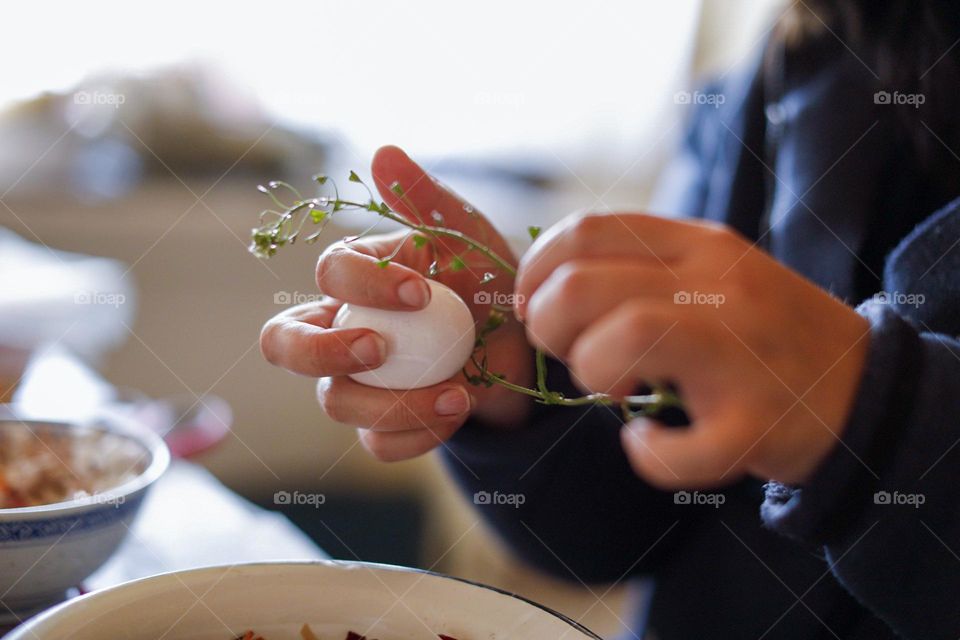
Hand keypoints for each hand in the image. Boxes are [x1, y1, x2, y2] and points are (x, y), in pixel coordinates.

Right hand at [260, 146, 532, 460]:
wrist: (527, 347)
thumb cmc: (487, 284)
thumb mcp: (467, 237)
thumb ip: (425, 200)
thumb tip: (384, 152)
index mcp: (356, 280)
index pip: (328, 276)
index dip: (363, 284)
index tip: (421, 291)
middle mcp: (342, 329)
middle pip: (284, 344)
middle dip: (321, 350)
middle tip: (377, 350)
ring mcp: (359, 382)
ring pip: (334, 401)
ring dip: (391, 403)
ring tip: (457, 393)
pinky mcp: (385, 425)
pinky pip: (375, 444)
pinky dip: (415, 435)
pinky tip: (457, 412)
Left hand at [515, 212, 870, 486]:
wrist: (862, 386)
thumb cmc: (760, 332)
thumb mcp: (708, 273)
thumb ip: (637, 268)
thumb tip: (541, 287)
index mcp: (698, 245)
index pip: (585, 231)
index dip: (536, 273)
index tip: (535, 307)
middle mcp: (718, 286)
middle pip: (582, 286)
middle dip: (550, 329)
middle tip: (573, 354)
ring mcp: (740, 352)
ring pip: (621, 341)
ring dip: (593, 375)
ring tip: (615, 391)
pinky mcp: (756, 422)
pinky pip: (674, 447)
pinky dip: (647, 454)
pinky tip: (650, 444)